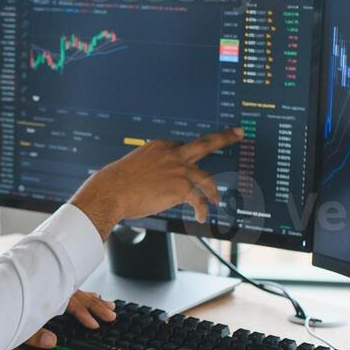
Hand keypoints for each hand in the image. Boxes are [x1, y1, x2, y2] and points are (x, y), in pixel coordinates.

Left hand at [24, 290, 116, 348]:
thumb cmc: (3, 310)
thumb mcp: (16, 326)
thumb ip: (34, 336)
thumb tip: (52, 342)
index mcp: (47, 296)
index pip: (71, 305)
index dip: (84, 316)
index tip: (95, 326)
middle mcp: (51, 287)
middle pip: (79, 296)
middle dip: (97, 307)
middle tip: (112, 315)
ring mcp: (51, 285)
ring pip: (78, 290)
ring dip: (94, 299)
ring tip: (110, 305)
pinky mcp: (49, 285)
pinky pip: (72, 287)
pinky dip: (84, 292)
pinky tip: (92, 294)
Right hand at [68, 127, 243, 238]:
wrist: (111, 191)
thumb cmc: (115, 183)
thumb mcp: (132, 167)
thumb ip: (147, 170)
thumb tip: (147, 182)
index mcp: (159, 147)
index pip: (181, 147)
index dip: (186, 157)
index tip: (191, 159)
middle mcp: (172, 154)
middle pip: (204, 143)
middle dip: (224, 138)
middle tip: (238, 133)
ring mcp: (178, 170)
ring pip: (206, 177)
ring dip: (213, 190)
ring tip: (216, 199)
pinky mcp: (181, 187)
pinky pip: (199, 199)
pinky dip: (202, 209)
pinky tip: (201, 216)